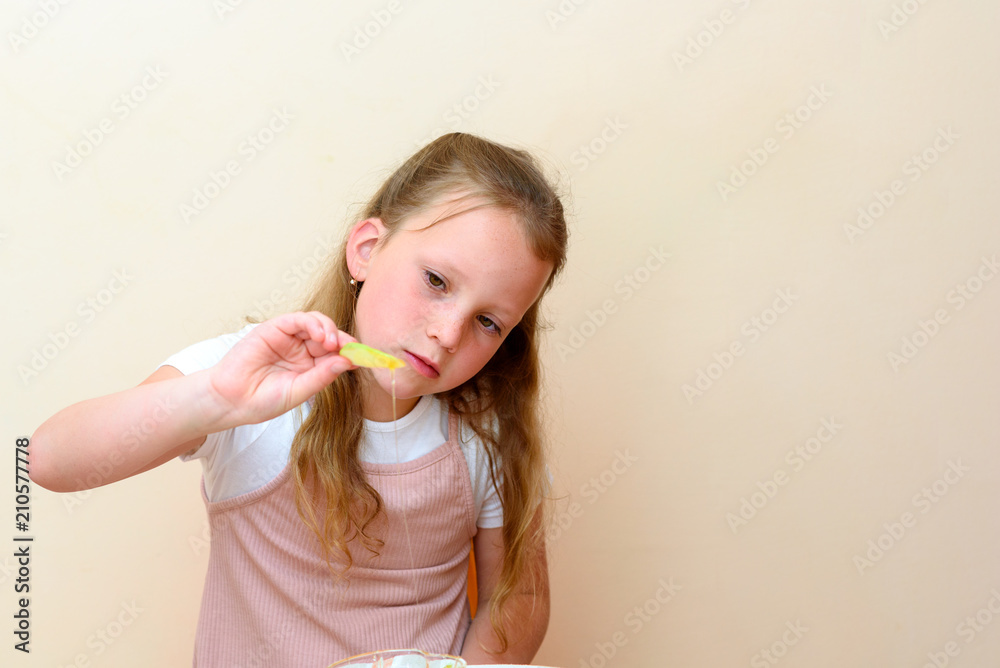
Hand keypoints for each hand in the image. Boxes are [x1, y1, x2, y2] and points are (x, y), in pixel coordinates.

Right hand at [207, 311, 356, 425]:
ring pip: (316, 323)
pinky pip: (298, 319)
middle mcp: (302, 349)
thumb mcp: (299, 391)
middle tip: (350, 349)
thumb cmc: (262, 401)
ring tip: (332, 343)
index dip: (351, 354)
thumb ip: (322, 376)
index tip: (364, 358)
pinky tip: (319, 335)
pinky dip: (312, 323)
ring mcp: (288, 338)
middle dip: (343, 340)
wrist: (231, 401)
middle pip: (330, 336)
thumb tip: (348, 362)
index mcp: (310, 366)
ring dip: (329, 329)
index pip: (336, 354)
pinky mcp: (274, 328)